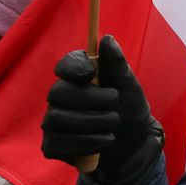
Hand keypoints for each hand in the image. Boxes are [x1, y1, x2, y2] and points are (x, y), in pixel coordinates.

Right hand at [42, 36, 160, 180]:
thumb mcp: (129, 86)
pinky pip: (58, 143)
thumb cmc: (129, 110)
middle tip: (114, 104)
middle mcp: (60, 97)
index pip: (65, 65)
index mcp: (79, 78)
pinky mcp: (52, 145)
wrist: (134, 144)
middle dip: (90, 99)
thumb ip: (117, 64)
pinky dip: (86, 142)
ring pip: (58, 119)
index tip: (91, 73)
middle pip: (59, 92)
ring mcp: (53, 121)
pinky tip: (104, 141)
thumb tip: (106, 39)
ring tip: (114, 124)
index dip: (73, 67)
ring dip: (93, 122)